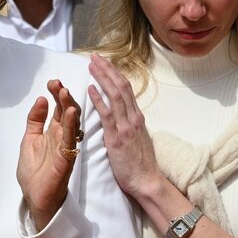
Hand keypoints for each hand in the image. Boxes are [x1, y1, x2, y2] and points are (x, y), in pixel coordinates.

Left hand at [17, 79, 80, 228]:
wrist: (34, 196)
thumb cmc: (34, 171)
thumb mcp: (29, 139)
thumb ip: (35, 120)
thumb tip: (40, 99)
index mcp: (54, 132)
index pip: (58, 108)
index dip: (56, 94)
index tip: (52, 82)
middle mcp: (62, 136)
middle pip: (67, 111)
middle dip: (63, 96)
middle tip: (57, 83)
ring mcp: (65, 146)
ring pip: (71, 123)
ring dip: (68, 106)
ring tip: (64, 91)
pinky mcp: (66, 157)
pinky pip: (69, 139)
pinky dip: (70, 125)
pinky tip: (69, 112)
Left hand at [87, 53, 163, 198]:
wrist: (147, 181)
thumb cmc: (140, 165)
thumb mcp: (137, 140)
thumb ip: (129, 126)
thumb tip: (122, 118)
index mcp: (136, 117)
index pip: (126, 89)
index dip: (115, 74)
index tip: (105, 63)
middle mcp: (133, 117)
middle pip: (120, 86)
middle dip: (107, 69)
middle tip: (95, 56)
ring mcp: (126, 126)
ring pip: (115, 95)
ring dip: (102, 78)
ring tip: (91, 65)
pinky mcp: (117, 137)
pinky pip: (108, 114)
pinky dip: (99, 99)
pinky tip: (91, 88)